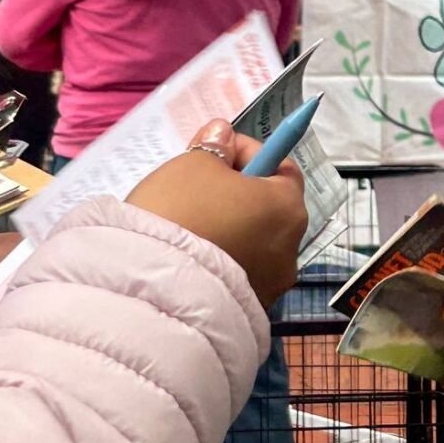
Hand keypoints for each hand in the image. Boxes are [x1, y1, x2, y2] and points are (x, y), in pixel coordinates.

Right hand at [126, 120, 307, 307]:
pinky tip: (193, 253)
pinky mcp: (250, 307)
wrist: (153, 289)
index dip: (248, 152)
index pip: (282, 166)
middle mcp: (291, 247)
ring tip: (191, 221)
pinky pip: (240, 270)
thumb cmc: (179, 216)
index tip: (216, 150)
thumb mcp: (191, 165)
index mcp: (287, 207)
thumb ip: (215, 146)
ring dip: (231, 225)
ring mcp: (273, 283)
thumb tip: (224, 135)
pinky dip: (223, 256)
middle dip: (238, 190)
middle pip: (269, 206)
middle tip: (198, 183)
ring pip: (254, 240)